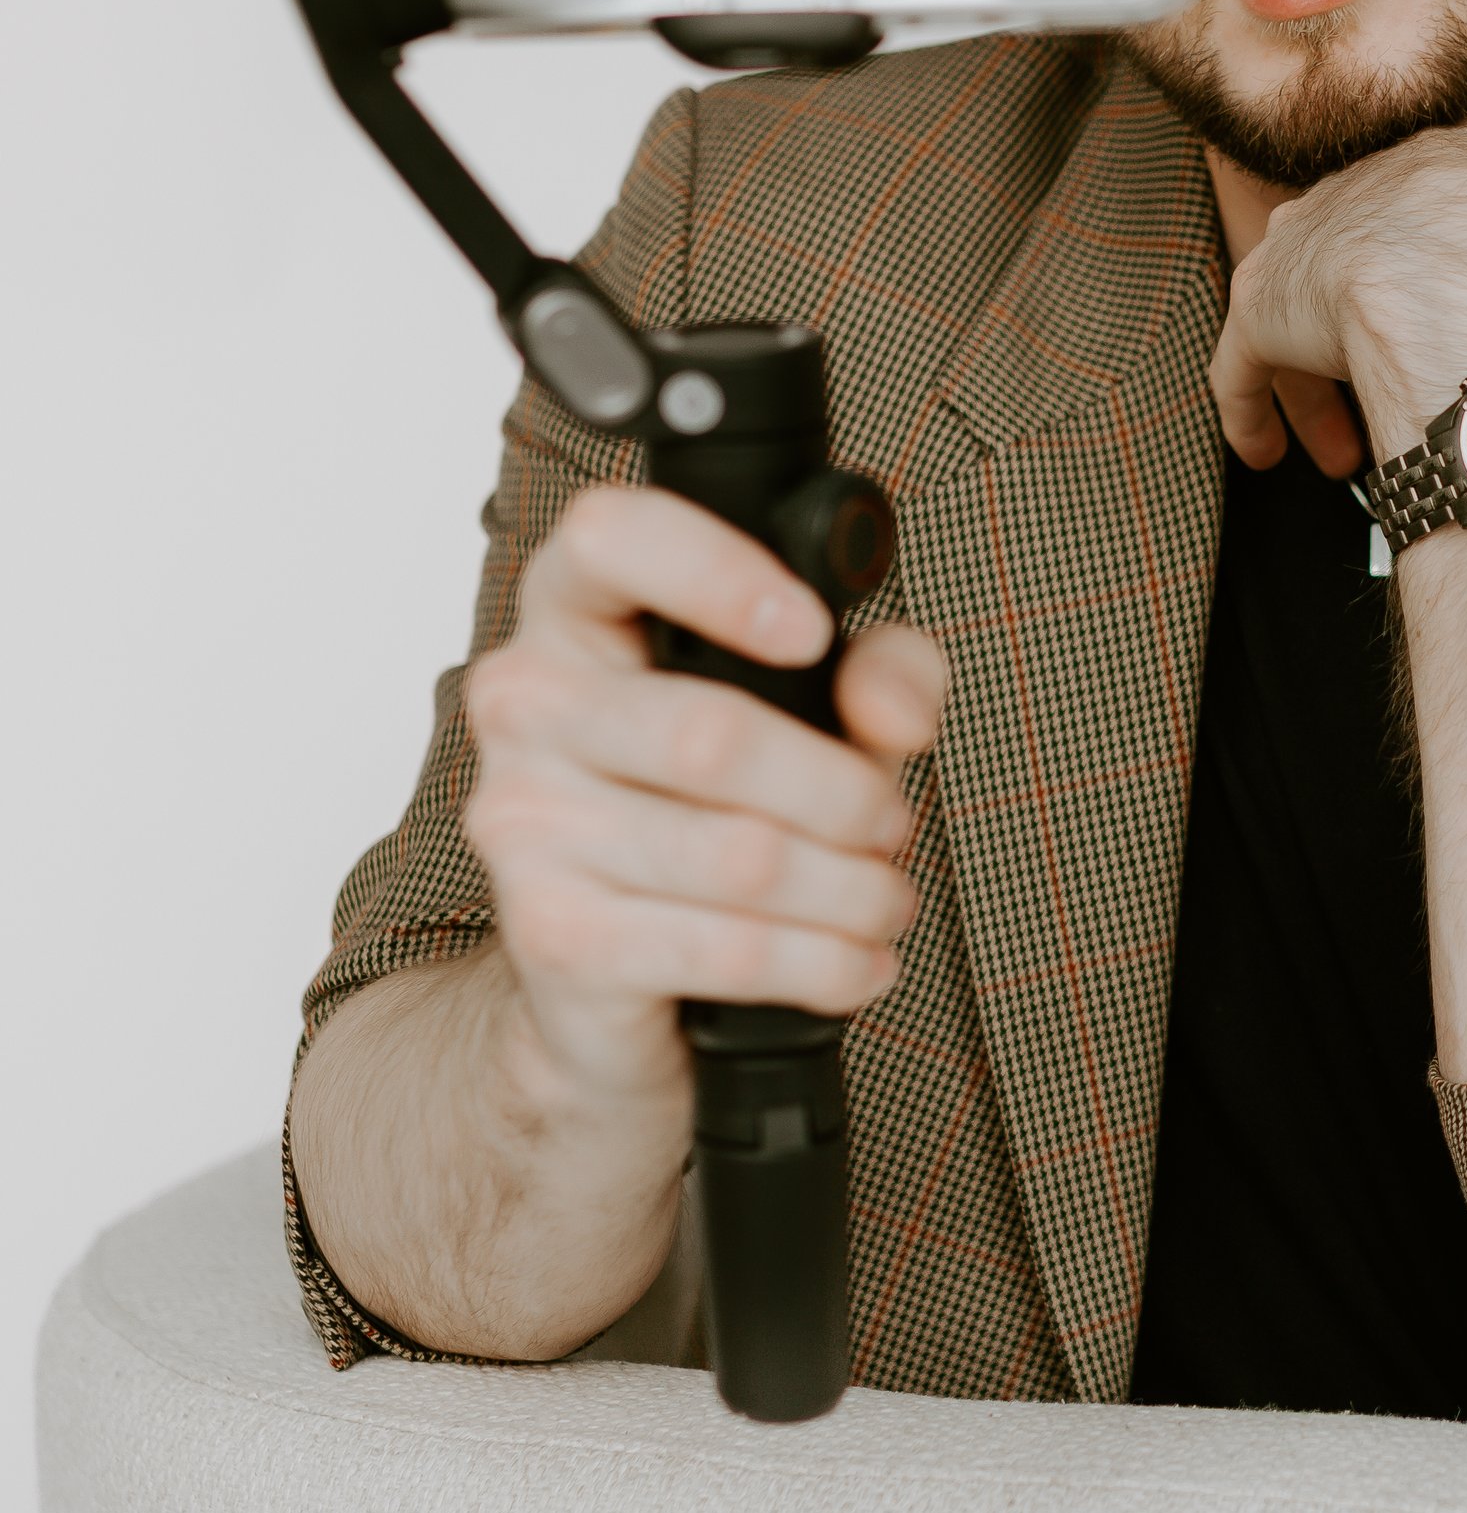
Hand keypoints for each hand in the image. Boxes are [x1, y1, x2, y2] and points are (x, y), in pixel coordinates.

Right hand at [462, 486, 946, 1106]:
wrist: (606, 974)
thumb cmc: (711, 805)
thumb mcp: (816, 710)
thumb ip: (881, 673)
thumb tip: (897, 710)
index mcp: (574, 611)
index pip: (609, 538)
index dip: (718, 572)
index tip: (812, 631)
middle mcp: (526, 701)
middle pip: (712, 735)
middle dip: (843, 794)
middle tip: (890, 824)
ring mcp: (524, 821)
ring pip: (739, 855)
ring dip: (851, 890)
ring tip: (886, 901)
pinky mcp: (552, 935)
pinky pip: (724, 948)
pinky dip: (822, 962)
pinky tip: (860, 963)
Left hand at [1210, 126, 1466, 475]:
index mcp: (1454, 158)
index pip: (1436, 218)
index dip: (1444, 285)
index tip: (1460, 334)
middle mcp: (1369, 180)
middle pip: (1361, 260)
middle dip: (1374, 334)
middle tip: (1397, 394)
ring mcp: (1308, 237)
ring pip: (1301, 313)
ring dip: (1319, 389)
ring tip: (1339, 455)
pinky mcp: (1264, 300)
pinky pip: (1245, 361)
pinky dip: (1254, 409)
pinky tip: (1265, 454)